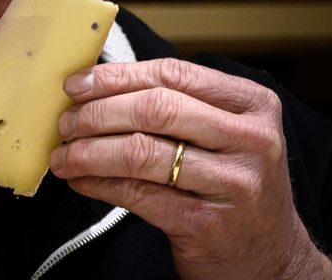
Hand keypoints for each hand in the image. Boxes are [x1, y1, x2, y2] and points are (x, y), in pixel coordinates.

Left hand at [50, 58, 331, 278]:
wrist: (268, 258)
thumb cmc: (231, 184)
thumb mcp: (224, 134)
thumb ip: (177, 105)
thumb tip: (97, 86)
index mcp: (252, 104)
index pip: (172, 74)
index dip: (117, 77)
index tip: (76, 85)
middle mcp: (250, 139)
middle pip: (154, 109)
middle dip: (97, 114)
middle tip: (65, 124)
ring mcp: (232, 183)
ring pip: (140, 152)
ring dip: (89, 152)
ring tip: (63, 155)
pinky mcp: (206, 223)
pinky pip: (135, 193)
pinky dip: (97, 184)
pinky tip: (79, 180)